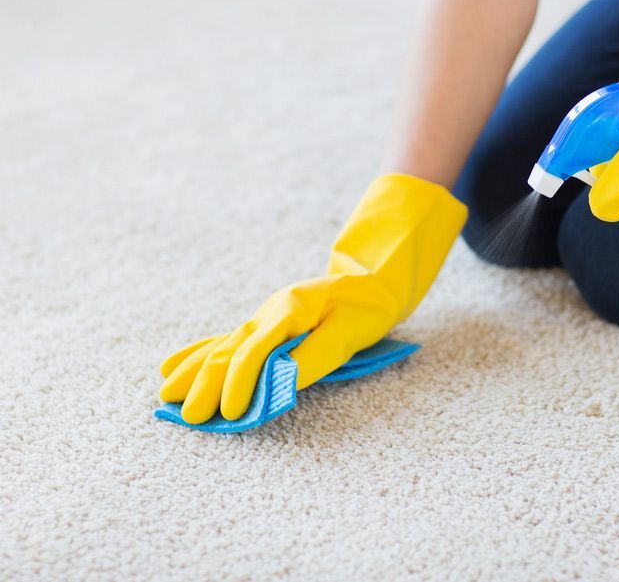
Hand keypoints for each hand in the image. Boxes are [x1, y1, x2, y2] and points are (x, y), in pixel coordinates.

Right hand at [159, 174, 467, 423]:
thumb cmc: (364, 307)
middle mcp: (268, 313)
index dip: (241, 383)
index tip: (232, 412)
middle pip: (229, 351)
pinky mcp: (265, 327)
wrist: (371, 281)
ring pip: (220, 347)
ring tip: (166, 396)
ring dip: (193, 372)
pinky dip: (199, 355)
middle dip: (207, 385)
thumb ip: (315, 356)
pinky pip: (224, 342)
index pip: (255, 351)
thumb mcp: (349, 331)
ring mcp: (262, 318)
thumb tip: (281, 384)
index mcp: (289, 311)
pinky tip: (173, 366)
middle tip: (190, 418)